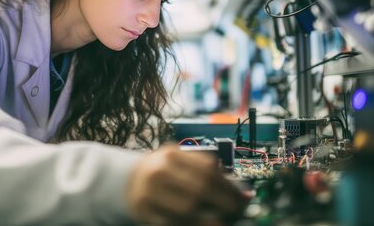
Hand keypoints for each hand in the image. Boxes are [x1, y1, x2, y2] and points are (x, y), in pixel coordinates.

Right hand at [126, 145, 249, 224]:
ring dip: (212, 220)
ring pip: (187, 210)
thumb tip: (241, 191)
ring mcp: (149, 193)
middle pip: (199, 189)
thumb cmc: (163, 172)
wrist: (129, 181)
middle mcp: (158, 171)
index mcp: (170, 154)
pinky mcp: (143, 213)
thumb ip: (204, 169)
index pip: (207, 170)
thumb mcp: (179, 161)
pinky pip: (174, 223)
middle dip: (225, 204)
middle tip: (238, 212)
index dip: (229, 186)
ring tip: (225, 222)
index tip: (244, 198)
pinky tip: (205, 225)